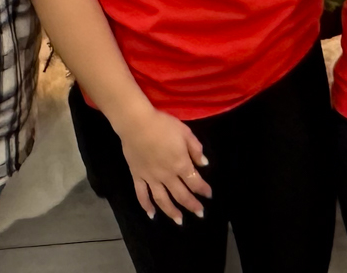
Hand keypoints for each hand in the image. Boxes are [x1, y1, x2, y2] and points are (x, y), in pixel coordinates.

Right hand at [117, 105, 211, 223]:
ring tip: (179, 221)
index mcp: (180, 164)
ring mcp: (151, 178)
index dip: (203, 189)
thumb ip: (195, 149)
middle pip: (181, 195)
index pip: (194, 181)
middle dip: (192, 205)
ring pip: (162, 200)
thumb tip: (204, 164)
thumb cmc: (163, 125)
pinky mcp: (137, 176)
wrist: (137, 124)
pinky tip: (151, 215)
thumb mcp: (185, 132)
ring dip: (171, 212)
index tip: (209, 195)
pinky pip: (142, 195)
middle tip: (200, 214)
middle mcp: (167, 176)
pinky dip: (146, 206)